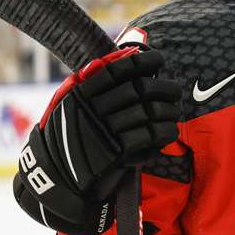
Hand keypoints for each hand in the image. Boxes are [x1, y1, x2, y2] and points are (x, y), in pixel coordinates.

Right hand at [13, 47, 180, 234]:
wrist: (59, 181)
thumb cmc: (72, 139)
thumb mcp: (73, 107)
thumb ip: (96, 83)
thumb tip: (129, 54)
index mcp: (80, 95)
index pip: (117, 70)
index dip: (142, 62)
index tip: (158, 60)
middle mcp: (91, 110)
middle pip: (140, 90)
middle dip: (164, 89)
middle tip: (175, 92)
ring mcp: (103, 131)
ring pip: (148, 112)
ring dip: (168, 112)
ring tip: (174, 113)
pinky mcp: (114, 153)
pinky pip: (148, 136)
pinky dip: (164, 132)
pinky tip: (169, 131)